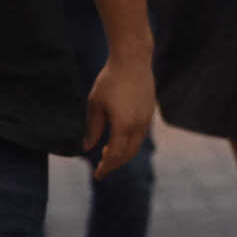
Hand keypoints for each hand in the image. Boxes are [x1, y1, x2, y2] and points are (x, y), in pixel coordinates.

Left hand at [85, 51, 155, 177]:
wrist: (133, 60)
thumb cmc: (110, 80)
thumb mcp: (95, 104)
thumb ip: (92, 128)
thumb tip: (87, 148)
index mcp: (123, 125)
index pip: (114, 155)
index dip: (105, 168)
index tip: (96, 175)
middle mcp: (138, 126)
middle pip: (127, 155)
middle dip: (114, 165)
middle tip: (101, 170)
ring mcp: (146, 120)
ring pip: (135, 146)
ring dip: (122, 154)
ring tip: (107, 155)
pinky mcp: (149, 113)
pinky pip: (140, 136)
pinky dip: (129, 144)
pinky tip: (118, 139)